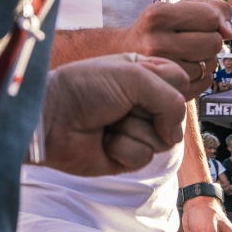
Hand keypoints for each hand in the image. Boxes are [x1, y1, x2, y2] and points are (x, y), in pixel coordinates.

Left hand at [41, 54, 188, 175]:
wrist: (51, 117)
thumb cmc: (85, 87)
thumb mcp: (134, 76)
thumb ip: (170, 98)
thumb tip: (175, 134)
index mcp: (145, 74)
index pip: (180, 81)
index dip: (169, 85)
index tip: (144, 81)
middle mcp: (144, 103)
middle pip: (177, 112)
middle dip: (149, 109)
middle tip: (121, 104)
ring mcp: (137, 130)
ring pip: (163, 138)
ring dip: (133, 129)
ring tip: (109, 123)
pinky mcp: (127, 156)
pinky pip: (144, 156)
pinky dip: (123, 148)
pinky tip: (104, 141)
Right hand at [124, 0, 231, 98]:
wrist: (124, 53)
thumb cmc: (159, 26)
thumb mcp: (178, 7)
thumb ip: (212, 9)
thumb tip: (230, 33)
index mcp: (157, 15)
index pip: (210, 17)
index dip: (212, 19)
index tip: (198, 23)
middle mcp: (155, 43)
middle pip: (214, 42)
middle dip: (212, 39)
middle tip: (195, 39)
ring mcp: (160, 70)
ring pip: (211, 64)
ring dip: (207, 58)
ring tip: (188, 54)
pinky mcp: (167, 90)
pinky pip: (206, 82)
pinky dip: (203, 75)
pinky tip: (187, 68)